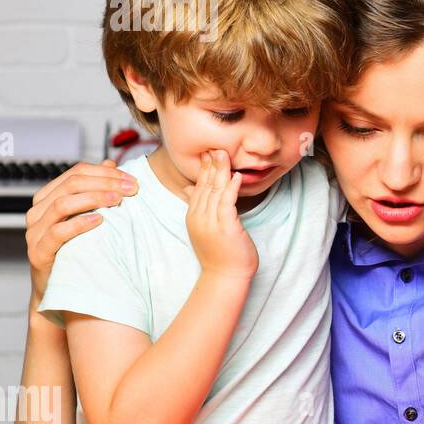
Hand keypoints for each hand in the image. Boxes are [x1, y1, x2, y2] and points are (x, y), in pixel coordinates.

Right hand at [26, 159, 137, 301]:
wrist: (63, 289)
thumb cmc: (77, 250)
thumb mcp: (87, 216)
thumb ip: (95, 189)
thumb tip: (110, 163)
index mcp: (48, 198)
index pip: (75, 173)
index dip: (105, 172)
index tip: (131, 179)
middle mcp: (38, 212)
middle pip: (71, 184)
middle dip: (105, 182)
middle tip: (131, 188)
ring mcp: (35, 232)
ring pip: (62, 204)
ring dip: (94, 198)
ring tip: (119, 200)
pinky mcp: (38, 252)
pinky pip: (57, 232)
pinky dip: (79, 223)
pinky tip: (100, 220)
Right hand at [182, 150, 257, 279]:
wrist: (225, 276)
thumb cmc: (219, 253)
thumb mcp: (204, 227)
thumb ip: (198, 207)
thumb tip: (188, 189)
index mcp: (194, 215)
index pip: (198, 187)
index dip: (204, 169)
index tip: (208, 152)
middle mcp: (199, 217)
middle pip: (205, 186)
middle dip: (211, 165)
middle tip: (215, 146)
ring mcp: (211, 222)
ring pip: (215, 191)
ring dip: (220, 171)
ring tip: (224, 154)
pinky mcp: (225, 227)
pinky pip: (227, 203)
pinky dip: (231, 188)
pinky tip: (235, 176)